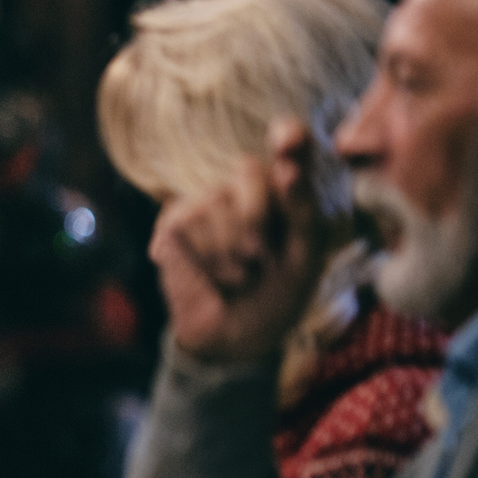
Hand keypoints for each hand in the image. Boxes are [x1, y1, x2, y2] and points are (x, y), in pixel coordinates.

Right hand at [148, 119, 325, 364]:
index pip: (291, 146)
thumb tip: (283, 165)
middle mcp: (242, 190)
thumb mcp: (306, 254)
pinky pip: (187, 224)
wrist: (236, 340)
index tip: (288, 137)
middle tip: (261, 257)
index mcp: (284, 192)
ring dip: (231, 253)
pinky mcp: (171, 225)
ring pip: (216, 204)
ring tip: (236, 274)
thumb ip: (303, 207)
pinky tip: (208, 274)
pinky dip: (205, 258)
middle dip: (258, 217)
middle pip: (249, 169)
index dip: (289, 137)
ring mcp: (203, 205)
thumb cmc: (278, 295)